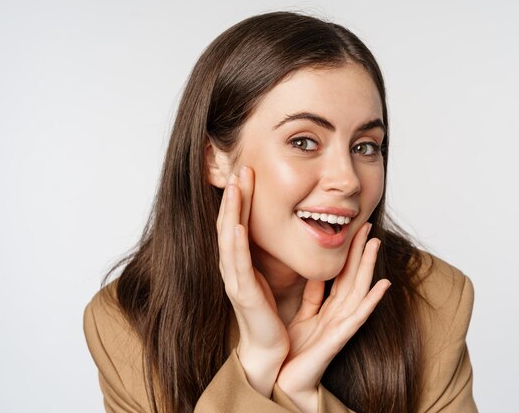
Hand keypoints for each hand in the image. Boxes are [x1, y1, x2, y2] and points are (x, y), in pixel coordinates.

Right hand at [217, 166, 288, 396]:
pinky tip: (237, 225)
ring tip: (235, 187)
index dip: (243, 198)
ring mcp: (234, 280)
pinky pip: (237, 263)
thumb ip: (276, 256)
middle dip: (235, 196)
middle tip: (240, 169)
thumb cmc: (271, 315)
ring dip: (232, 211)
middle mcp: (233, 268)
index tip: (248, 174)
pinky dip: (235, 242)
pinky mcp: (242, 293)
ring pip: (228, 238)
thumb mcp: (274, 277)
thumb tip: (291, 232)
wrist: (269, 350)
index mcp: (242, 263)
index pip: (240, 223)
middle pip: (230, 223)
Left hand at [275, 222, 390, 412]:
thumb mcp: (304, 315)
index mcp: (329, 308)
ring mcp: (341, 326)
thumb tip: (317, 270)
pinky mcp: (339, 339)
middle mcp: (339, 314)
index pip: (342, 274)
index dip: (349, 252)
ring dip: (368, 267)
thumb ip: (312, 295)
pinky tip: (383, 286)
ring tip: (376, 244)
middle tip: (369, 226)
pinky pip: (358, 316)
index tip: (355, 228)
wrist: (285, 378)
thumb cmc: (296, 350)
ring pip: (358, 290)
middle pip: (353, 277)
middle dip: (361, 252)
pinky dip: (372, 300)